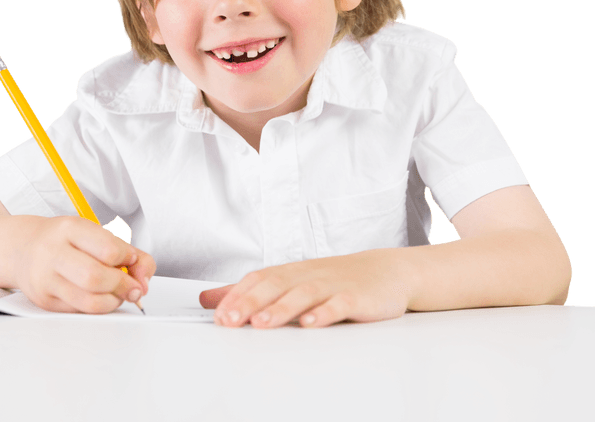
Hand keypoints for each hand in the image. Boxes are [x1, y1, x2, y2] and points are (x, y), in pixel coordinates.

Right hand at [15, 216, 155, 313]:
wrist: (21, 249)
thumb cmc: (62, 240)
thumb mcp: (92, 232)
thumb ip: (126, 250)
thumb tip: (145, 276)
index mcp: (68, 229)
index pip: (108, 249)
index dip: (129, 259)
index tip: (133, 260)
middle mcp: (52, 252)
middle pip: (96, 277)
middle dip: (123, 285)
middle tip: (132, 286)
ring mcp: (45, 279)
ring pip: (90, 301)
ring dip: (114, 301)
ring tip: (118, 293)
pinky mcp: (44, 301)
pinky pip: (80, 311)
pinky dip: (99, 307)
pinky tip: (100, 297)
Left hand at [198, 251, 411, 327]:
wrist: (385, 271)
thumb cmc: (333, 279)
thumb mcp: (289, 281)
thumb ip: (249, 292)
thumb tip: (209, 299)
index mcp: (290, 273)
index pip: (258, 280)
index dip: (237, 297)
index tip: (219, 316)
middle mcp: (307, 275)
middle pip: (275, 285)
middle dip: (251, 303)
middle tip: (231, 320)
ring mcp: (332, 285)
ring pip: (303, 294)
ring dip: (281, 308)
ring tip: (263, 324)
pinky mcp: (356, 297)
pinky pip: (339, 304)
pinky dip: (324, 313)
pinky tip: (311, 323)